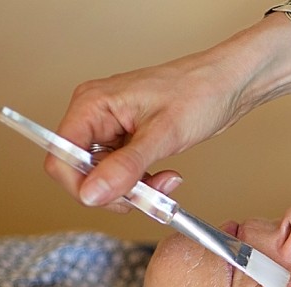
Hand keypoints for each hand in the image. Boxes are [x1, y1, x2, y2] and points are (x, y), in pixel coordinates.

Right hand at [45, 23, 282, 209]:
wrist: (229, 84)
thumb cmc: (200, 92)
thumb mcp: (164, 134)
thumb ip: (125, 167)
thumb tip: (91, 194)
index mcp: (92, 104)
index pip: (61, 157)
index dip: (81, 186)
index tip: (113, 199)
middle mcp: (96, 115)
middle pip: (82, 171)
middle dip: (115, 190)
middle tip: (149, 196)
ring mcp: (112, 127)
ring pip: (105, 176)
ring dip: (134, 188)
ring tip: (166, 183)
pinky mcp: (130, 139)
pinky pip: (123, 172)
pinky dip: (143, 182)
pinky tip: (167, 177)